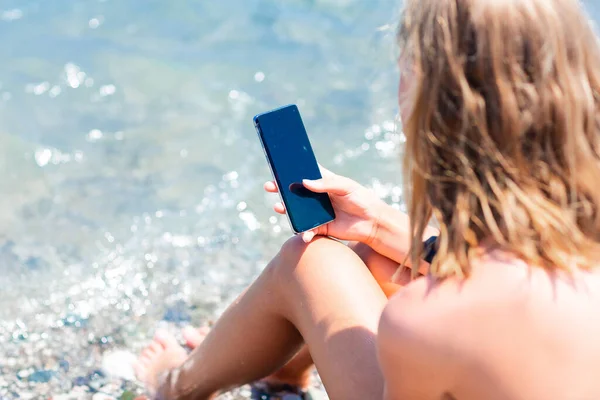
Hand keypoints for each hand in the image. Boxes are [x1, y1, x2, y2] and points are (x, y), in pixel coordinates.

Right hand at [264, 166, 385, 242]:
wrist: (372, 223)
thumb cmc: (361, 199)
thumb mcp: (346, 187)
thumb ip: (326, 184)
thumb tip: (304, 182)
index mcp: (323, 182)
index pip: (304, 174)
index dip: (290, 171)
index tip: (277, 168)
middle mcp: (317, 197)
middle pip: (295, 193)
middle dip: (280, 189)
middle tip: (269, 186)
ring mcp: (317, 213)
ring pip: (297, 211)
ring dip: (286, 210)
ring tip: (278, 207)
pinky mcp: (320, 228)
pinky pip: (307, 230)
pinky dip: (303, 233)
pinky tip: (303, 234)